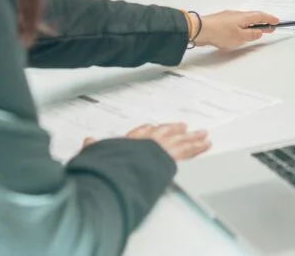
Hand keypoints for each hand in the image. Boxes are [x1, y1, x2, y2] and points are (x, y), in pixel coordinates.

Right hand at [84, 122, 210, 160]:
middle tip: (184, 126)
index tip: (153, 127)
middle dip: (174, 129)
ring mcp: (161, 146)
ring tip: (203, 134)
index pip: (141, 132)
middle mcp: (147, 140)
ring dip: (192, 136)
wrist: (124, 167)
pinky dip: (198, 146)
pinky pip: (189, 149)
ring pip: (180, 139)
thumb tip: (87, 141)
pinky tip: (206, 144)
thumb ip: (93, 148)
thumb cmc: (112, 164)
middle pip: (164, 131)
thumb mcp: (98, 155)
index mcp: (131, 140)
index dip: (148, 130)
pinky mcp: (173, 155)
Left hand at [195, 10, 278, 49]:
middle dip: (262, 21)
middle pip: (253, 16)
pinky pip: (236, 22)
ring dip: (252, 24)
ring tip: (256, 30)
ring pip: (244, 19)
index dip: (269, 18)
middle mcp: (237, 14)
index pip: (260, 16)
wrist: (200, 29)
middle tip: (269, 27)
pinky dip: (243, 25)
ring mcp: (228, 16)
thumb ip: (251, 35)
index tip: (277, 22)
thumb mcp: (240, 37)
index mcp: (243, 17)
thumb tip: (260, 31)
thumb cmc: (222, 33)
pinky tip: (240, 31)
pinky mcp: (221, 20)